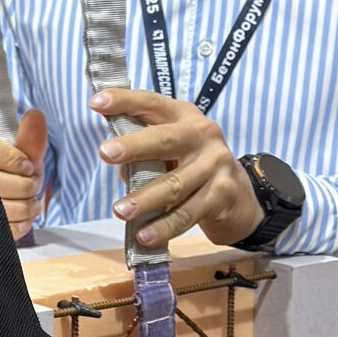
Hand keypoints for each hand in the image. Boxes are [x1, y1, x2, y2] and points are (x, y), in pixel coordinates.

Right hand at [0, 109, 46, 239]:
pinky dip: (20, 226)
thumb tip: (36, 115)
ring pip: (6, 210)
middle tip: (33, 185)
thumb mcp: (7, 148)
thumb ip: (26, 136)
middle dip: (29, 186)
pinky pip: (3, 231)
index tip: (28, 166)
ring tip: (33, 203)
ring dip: (29, 207)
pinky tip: (23, 219)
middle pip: (6, 184)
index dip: (17, 161)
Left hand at [90, 89, 262, 248]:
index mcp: (185, 116)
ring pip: (175, 183)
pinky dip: (164, 227)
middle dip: (134, 146)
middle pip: (166, 139)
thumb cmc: (194, 165)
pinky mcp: (222, 195)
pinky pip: (187, 213)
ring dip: (145, 199)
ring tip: (120, 210)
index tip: (96, 102)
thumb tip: (121, 167)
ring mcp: (215, 166)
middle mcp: (203, 135)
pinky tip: (144, 236)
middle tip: (105, 153)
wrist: (240, 196)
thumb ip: (146, 152)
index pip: (152, 103)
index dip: (125, 100)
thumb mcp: (174, 149)